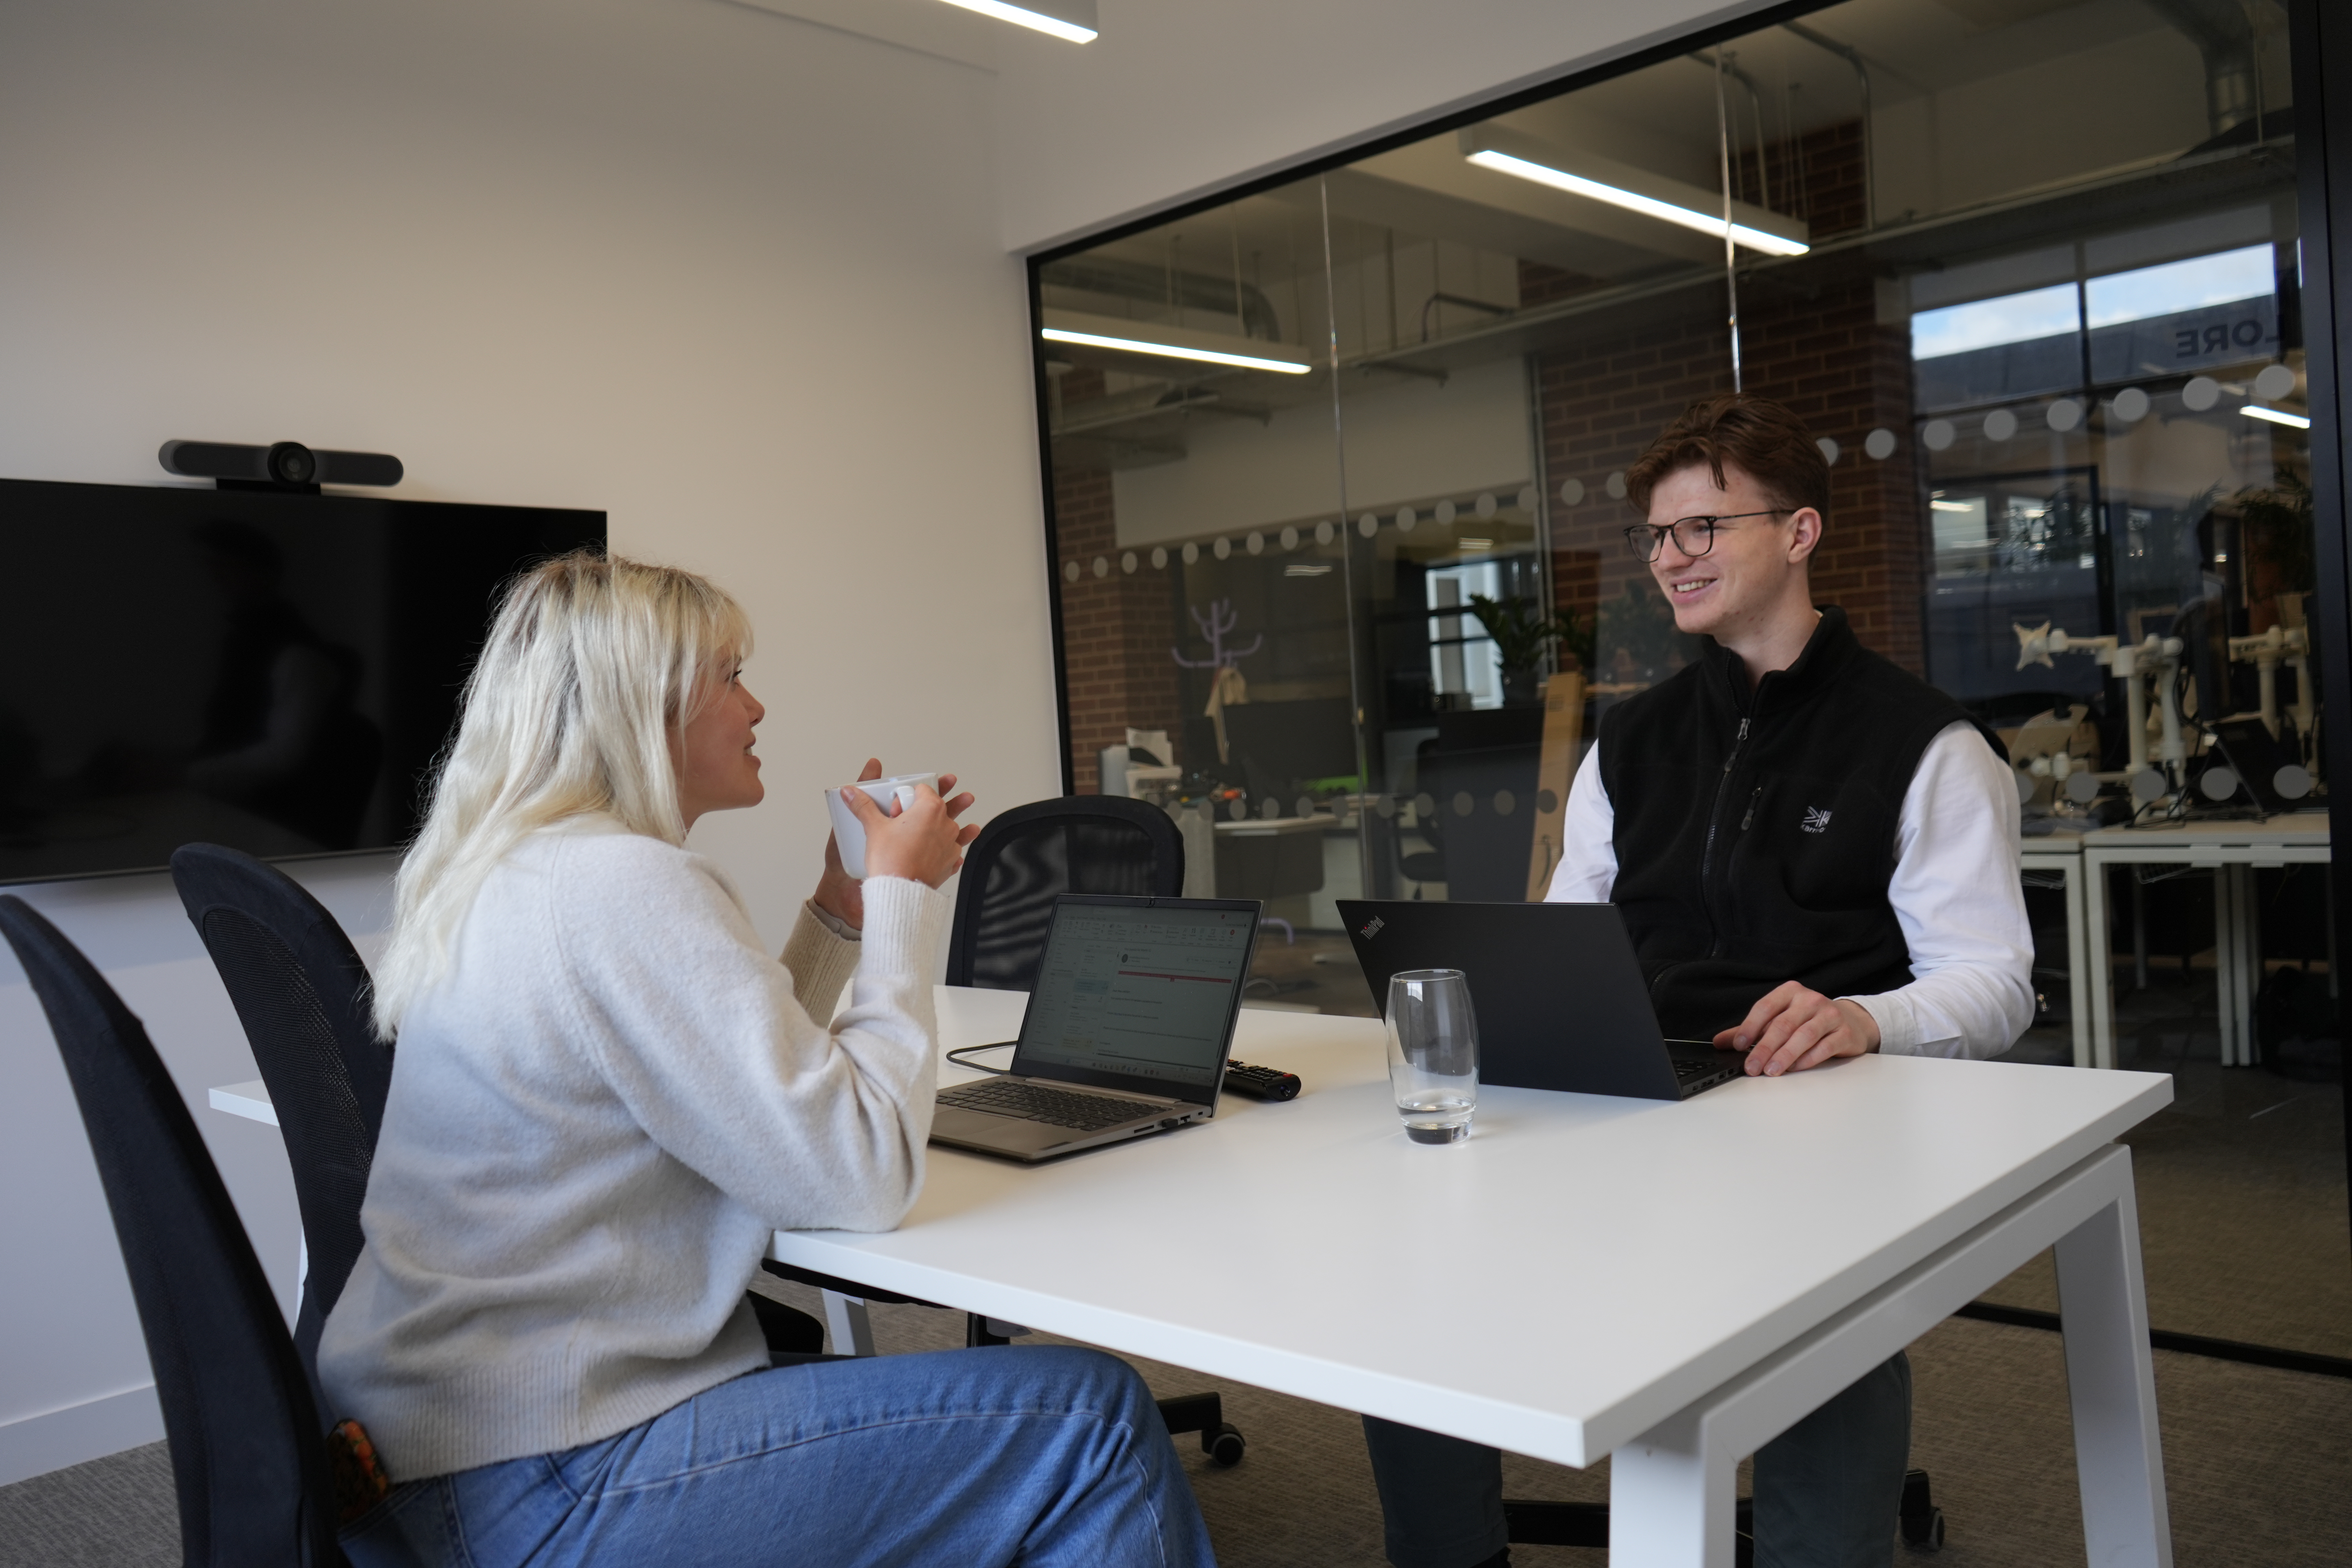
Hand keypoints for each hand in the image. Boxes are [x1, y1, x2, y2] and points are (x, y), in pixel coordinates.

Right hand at [814, 760, 979, 917]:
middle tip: (913, 812)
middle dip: (925, 807)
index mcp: (930, 808)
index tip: (896, 809)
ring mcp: (951, 843)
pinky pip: (951, 850)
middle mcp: (945, 823)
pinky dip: (945, 848)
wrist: (900, 891)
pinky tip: (937, 850)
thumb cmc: (891, 861)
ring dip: (944, 825)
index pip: (922, 790)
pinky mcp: (951, 861)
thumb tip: (850, 792)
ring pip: (950, 827)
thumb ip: (862, 806)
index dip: (906, 797)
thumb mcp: (873, 828)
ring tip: (944, 820)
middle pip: (938, 806)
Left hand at [1714, 982, 1880, 1076]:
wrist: (1850, 1021)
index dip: (1749, 1026)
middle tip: (1751, 1067)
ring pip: (1803, 1036)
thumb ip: (1751, 1030)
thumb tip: (1719, 1042)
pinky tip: (1795, 1068)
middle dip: (1764, 1048)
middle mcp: (1810, 1000)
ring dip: (1785, 1055)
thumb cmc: (1808, 1020)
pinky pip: (1824, 1047)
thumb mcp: (1779, 1019)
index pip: (1765, 1007)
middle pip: (1782, 1025)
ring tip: (1771, 1071)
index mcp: (1790, 992)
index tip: (1738, 1045)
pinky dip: (1807, 1059)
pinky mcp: (1844, 1033)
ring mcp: (1829, 1015)